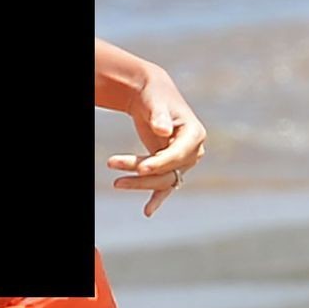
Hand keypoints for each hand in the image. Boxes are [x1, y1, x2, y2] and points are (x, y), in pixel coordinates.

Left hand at [106, 67, 206, 216]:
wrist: (152, 96)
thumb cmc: (154, 96)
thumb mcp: (155, 102)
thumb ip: (159, 116)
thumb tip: (163, 130)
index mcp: (194, 133)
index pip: (179, 154)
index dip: (161, 162)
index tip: (141, 168)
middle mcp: (193, 150)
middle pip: (169, 169)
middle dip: (142, 172)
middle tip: (114, 169)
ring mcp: (183, 161)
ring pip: (163, 179)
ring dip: (140, 182)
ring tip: (116, 182)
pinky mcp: (171, 167)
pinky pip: (165, 186)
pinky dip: (157, 198)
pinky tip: (147, 212)